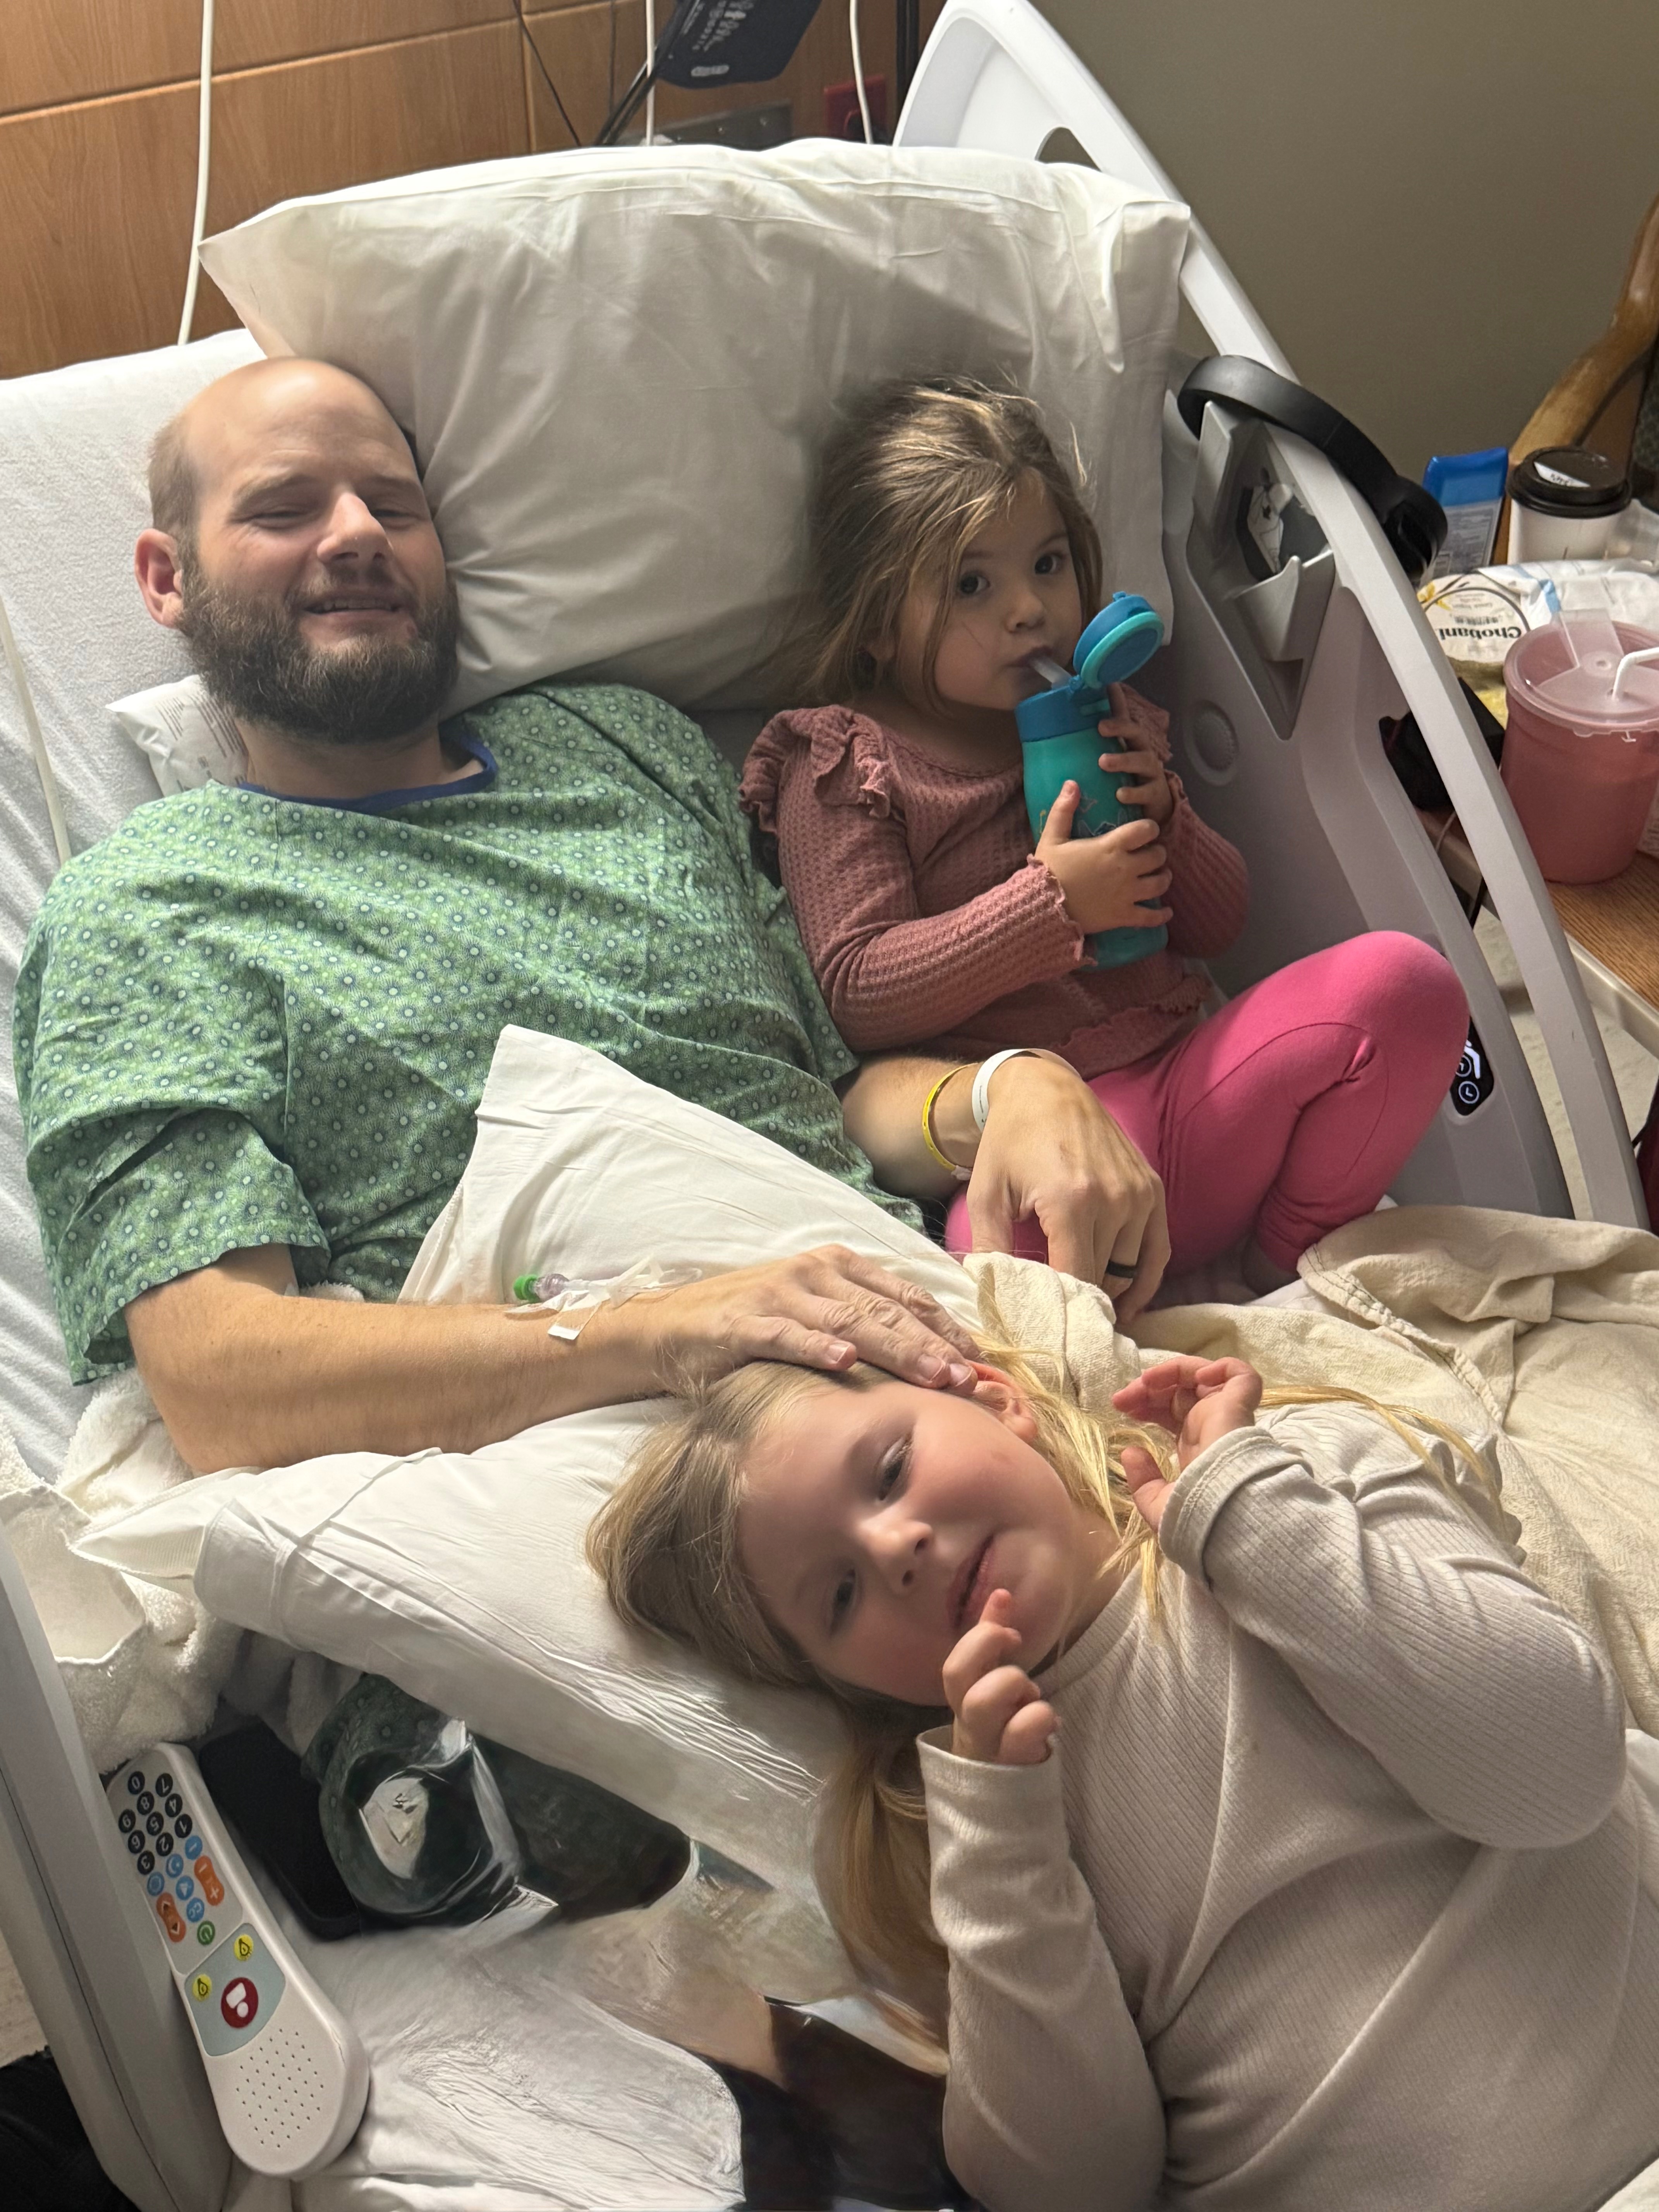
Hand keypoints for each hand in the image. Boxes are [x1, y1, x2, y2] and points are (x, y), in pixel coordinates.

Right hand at [589, 1244, 979, 1396]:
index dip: (947, 1328)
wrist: (667, 1328)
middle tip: (972, 1379)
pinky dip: (817, 1347)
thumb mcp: (813, 1316)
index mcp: (837, 1266)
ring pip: (849, 1322)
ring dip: (896, 1349)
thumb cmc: (750, 1326)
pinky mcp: (742, 1322)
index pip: (905, 1295)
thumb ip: (863, 1327)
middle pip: (886, 1310)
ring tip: (934, 1376)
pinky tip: (846, 1363)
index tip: (984, 1362)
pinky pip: (787, 1335)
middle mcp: (814, 1272)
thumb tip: (929, 1361)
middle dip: (934, 1345)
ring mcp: (779, 1295)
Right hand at [944, 1589, 1057, 1763]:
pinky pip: (1018, 1735)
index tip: (1011, 1628)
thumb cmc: (1005, 1731)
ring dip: (1012, 1684)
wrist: (1008, 1802)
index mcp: (963, 1702)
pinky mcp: (1010, 1767)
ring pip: (980, 1704)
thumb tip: (1002, 1593)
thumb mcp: (997, 1686)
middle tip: (1018, 1647)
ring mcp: (987, 1746)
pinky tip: (1050, 1724)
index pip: (954, 1664)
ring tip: (1032, 1695)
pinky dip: (1038, 1718)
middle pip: (955, 1676)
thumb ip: (995, 1643)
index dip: (980, 1637)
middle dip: (988, 1648)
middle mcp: (968, 1724)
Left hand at [965, 1052, 1169, 1317]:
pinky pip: (1157, 1251)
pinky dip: (1145, 1280)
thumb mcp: (985, 1195)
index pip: (1077, 1281)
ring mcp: (1139, 1194)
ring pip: (1131, 1270)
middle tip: (1061, 1328)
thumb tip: (992, 1300)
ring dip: (1111, 1293)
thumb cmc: (1008, 1142)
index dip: (1063, 1314)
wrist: (1044, 1089)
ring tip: (1086, 1314)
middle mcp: (1114, 1199)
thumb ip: (990, 1249)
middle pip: (1105, 1279)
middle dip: (1082, 1307)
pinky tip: (1127, 1303)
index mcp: (1071, 1202)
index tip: (1047, 1335)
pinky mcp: (1152, 1189)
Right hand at [1035, 790, 1173, 936]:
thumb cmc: (1047, 871)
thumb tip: (1072, 783)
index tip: (1146, 831)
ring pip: (1160, 883)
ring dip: (1163, 878)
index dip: (1150, 828)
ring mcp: (1127, 894)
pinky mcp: (1124, 916)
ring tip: (1160, 877)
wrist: (1042, 908)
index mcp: (1111, 846)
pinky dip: (1161, 915)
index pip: (1146, 829)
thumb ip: (1063, 809)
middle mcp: (1125, 868)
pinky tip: (1166, 912)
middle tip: (1151, 855)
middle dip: (1158, 853)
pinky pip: (1151, 917)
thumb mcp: (1051, 837)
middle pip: (1158, 856)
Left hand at [1097, 683, 1175, 827]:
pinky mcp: (1155, 794)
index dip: (1119, 702)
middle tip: (1101, 726)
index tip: (1109, 686)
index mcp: (1132, 743)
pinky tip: (1120, 795)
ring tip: (1104, 762)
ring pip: (1141, 761)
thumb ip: (1106, 741)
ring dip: (1122, 760)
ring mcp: (1151, 773)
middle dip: (1121, 728)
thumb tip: (1086, 721)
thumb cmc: (1132, 779)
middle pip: (1136, 734)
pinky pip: (1146, 792)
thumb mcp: (1118, 758)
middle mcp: (1143, 753)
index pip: (1125, 719)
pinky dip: (1133, 793)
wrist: (1155, 808)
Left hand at [1110, 1357, 1263, 1527]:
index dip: (1146, 1404)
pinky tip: (1192, 1378)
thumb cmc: (1196, 1515)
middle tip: (1122, 1397)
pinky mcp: (1240, 1406)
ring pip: (1202, 1377)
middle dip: (1148, 1388)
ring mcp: (1227, 1414)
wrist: (1224, 1514)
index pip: (1171, 1412)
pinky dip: (1219, 1367)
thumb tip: (1130, 1452)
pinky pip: (1240, 1375)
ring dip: (1170, 1371)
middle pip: (1179, 1392)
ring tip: (1145, 1382)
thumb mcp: (1159, 1504)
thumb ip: (1143, 1482)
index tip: (1120, 1408)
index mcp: (1195, 1447)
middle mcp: (1211, 1427)